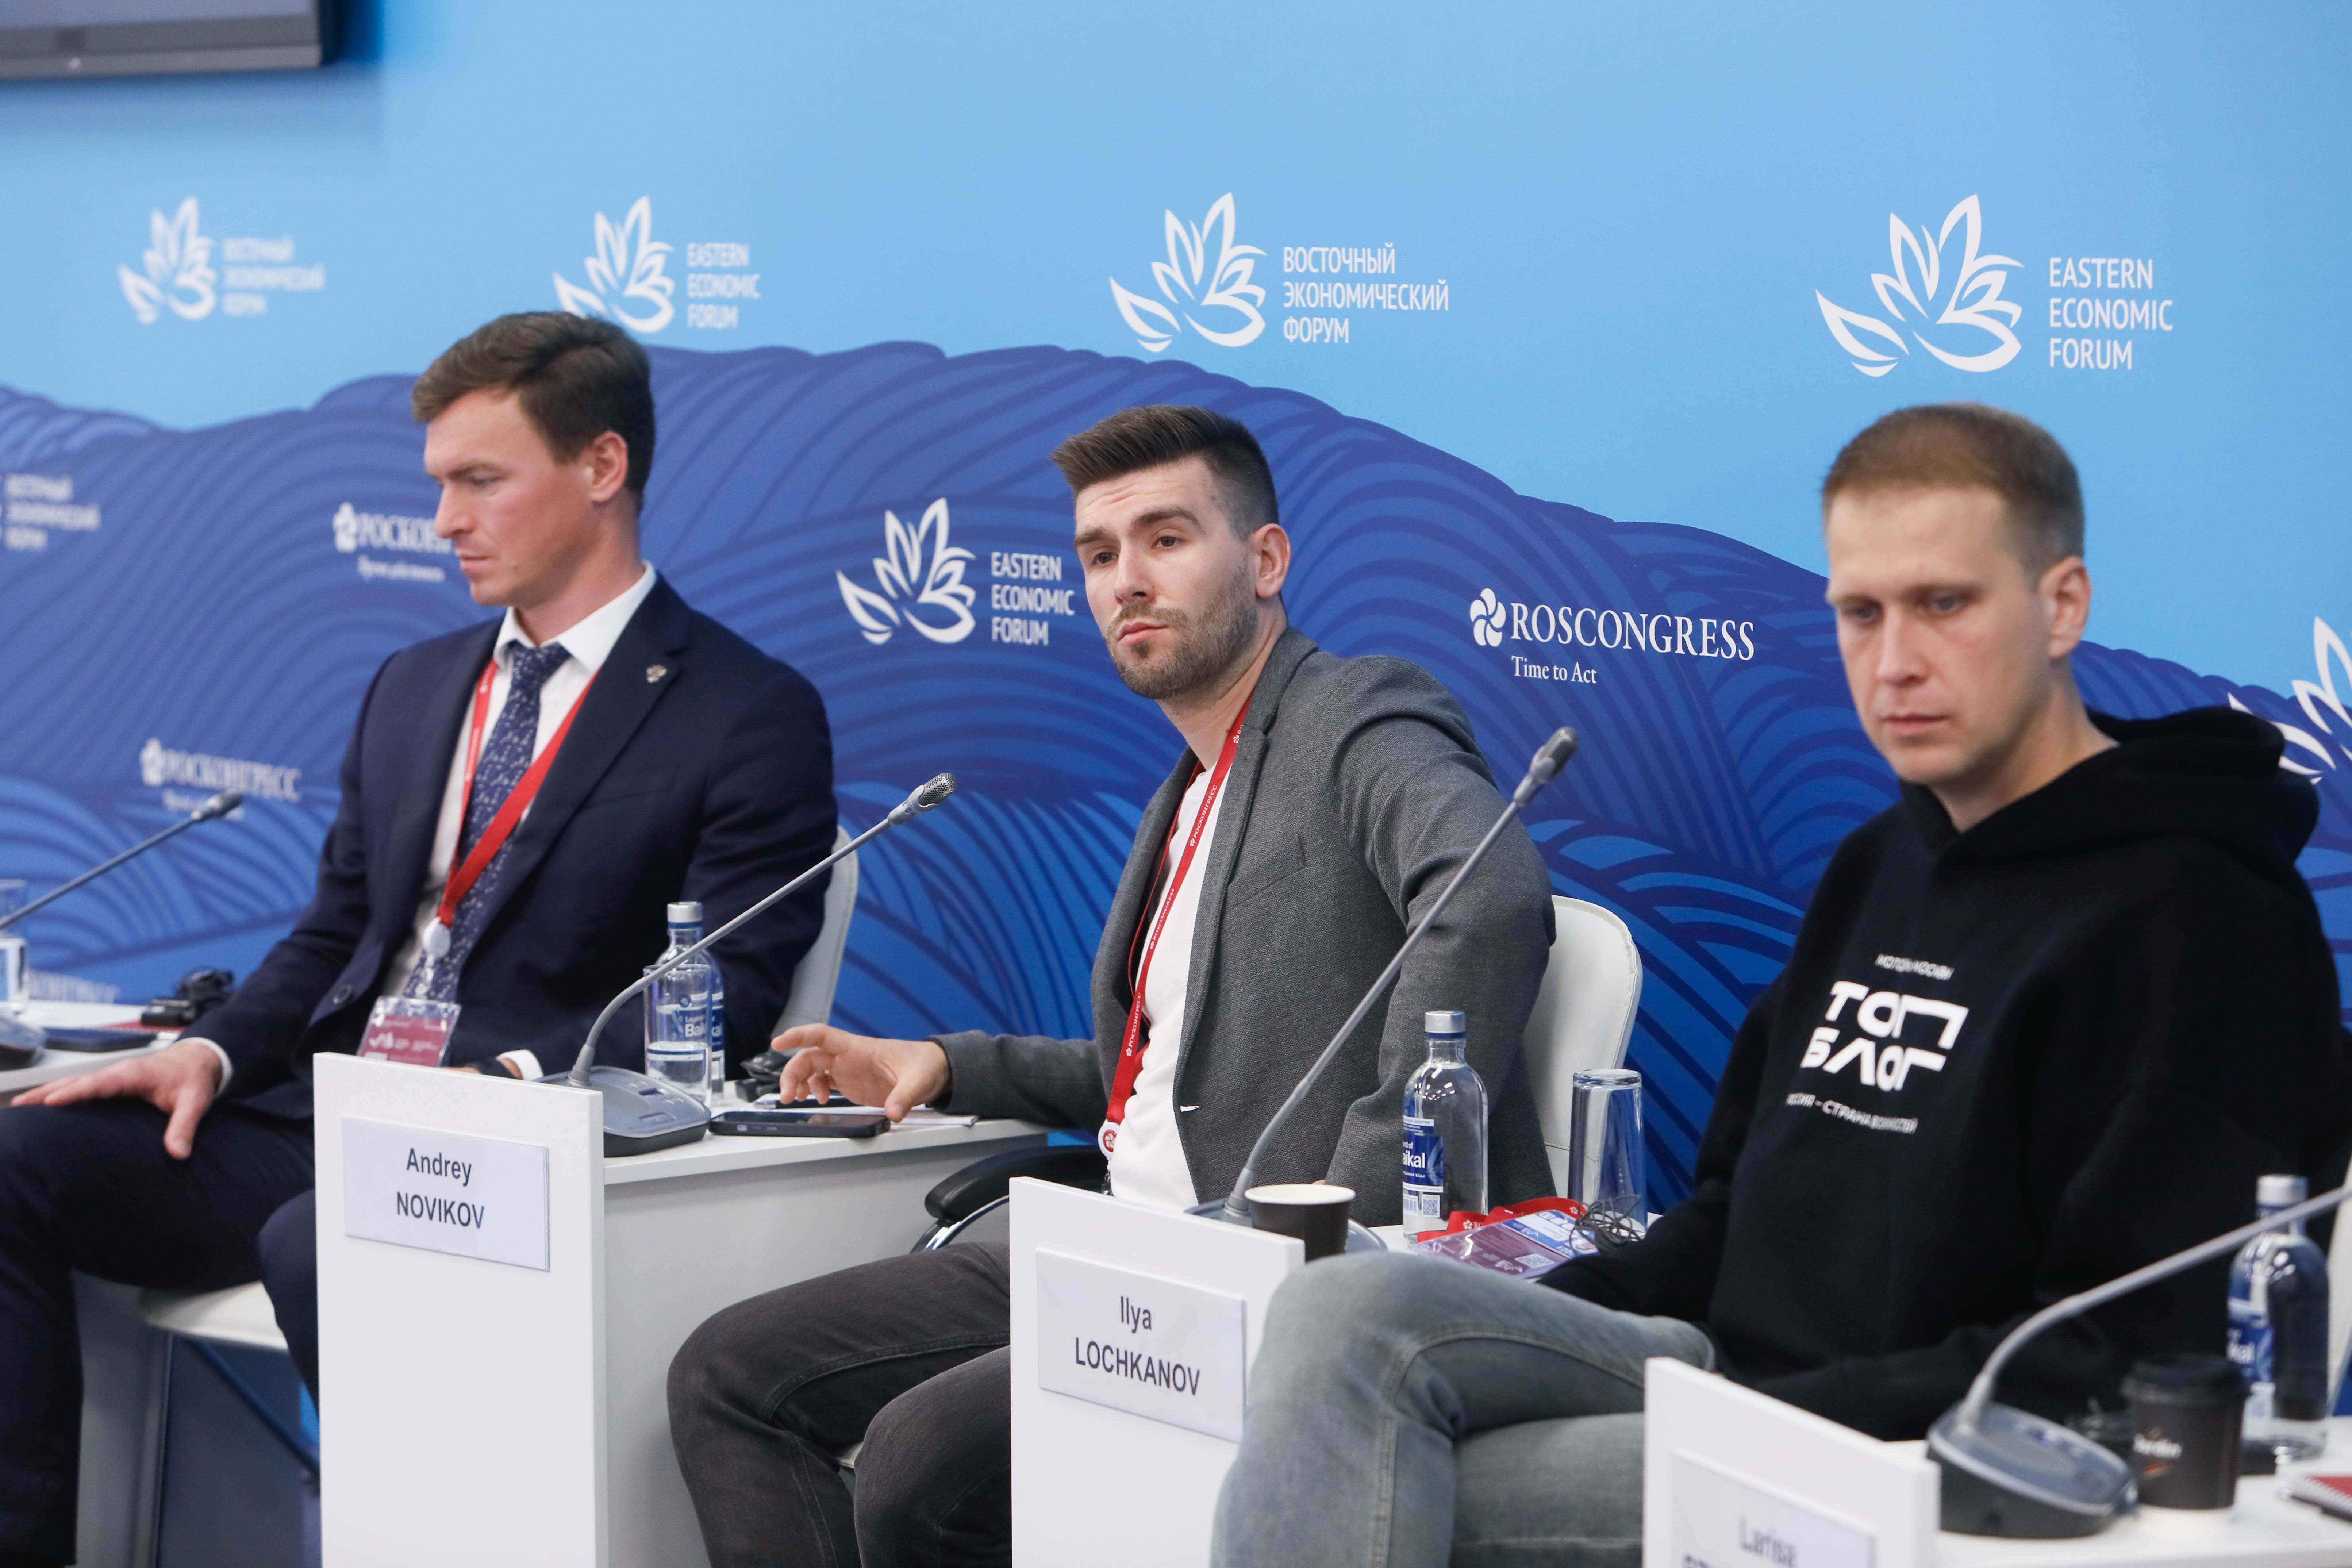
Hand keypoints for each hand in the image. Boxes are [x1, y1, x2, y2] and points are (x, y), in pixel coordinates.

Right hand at [11, 1039, 223, 1158]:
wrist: (198, 1060)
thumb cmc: (193, 1079)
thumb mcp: (195, 1102)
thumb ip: (185, 1126)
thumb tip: (178, 1153)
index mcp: (133, 1074)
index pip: (99, 1084)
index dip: (75, 1093)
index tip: (51, 1102)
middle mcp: (117, 1073)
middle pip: (76, 1081)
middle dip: (47, 1093)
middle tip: (19, 1106)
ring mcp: (112, 1076)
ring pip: (74, 1083)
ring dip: (48, 1093)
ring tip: (20, 1106)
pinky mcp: (111, 1083)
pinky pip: (81, 1087)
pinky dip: (61, 1094)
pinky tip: (45, 1107)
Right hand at [771, 1025, 948, 1121]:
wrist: (934, 1069)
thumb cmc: (925, 1066)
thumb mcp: (918, 1081)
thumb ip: (904, 1097)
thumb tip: (894, 1113)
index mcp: (859, 1048)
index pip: (823, 1035)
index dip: (798, 1035)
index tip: (778, 1042)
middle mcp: (848, 1056)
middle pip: (809, 1057)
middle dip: (792, 1073)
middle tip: (788, 1096)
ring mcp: (847, 1068)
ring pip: (812, 1069)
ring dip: (799, 1082)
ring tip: (798, 1099)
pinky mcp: (850, 1080)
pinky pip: (822, 1080)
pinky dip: (813, 1089)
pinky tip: (817, 1100)